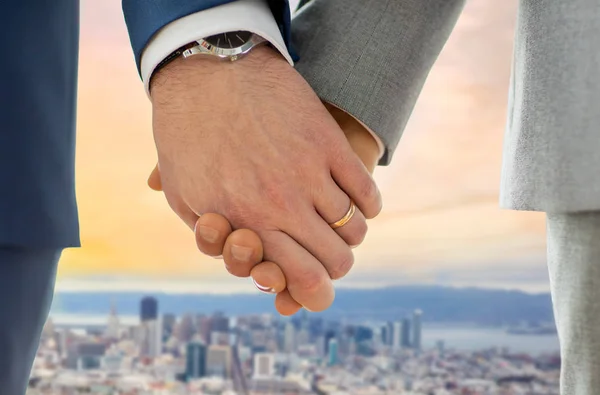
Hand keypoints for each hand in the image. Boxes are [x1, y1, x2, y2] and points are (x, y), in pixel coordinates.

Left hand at [149, 47, 381, 311]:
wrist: (209, 72)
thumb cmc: (189, 138)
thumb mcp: (184, 196)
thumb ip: (212, 238)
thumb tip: (244, 264)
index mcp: (246, 224)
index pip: (302, 279)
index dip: (316, 292)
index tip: (318, 287)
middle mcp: (283, 205)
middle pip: (335, 260)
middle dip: (334, 265)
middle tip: (328, 253)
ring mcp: (310, 174)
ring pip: (355, 229)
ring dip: (351, 234)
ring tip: (340, 222)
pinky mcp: (328, 144)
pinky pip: (367, 192)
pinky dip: (369, 204)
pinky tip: (358, 200)